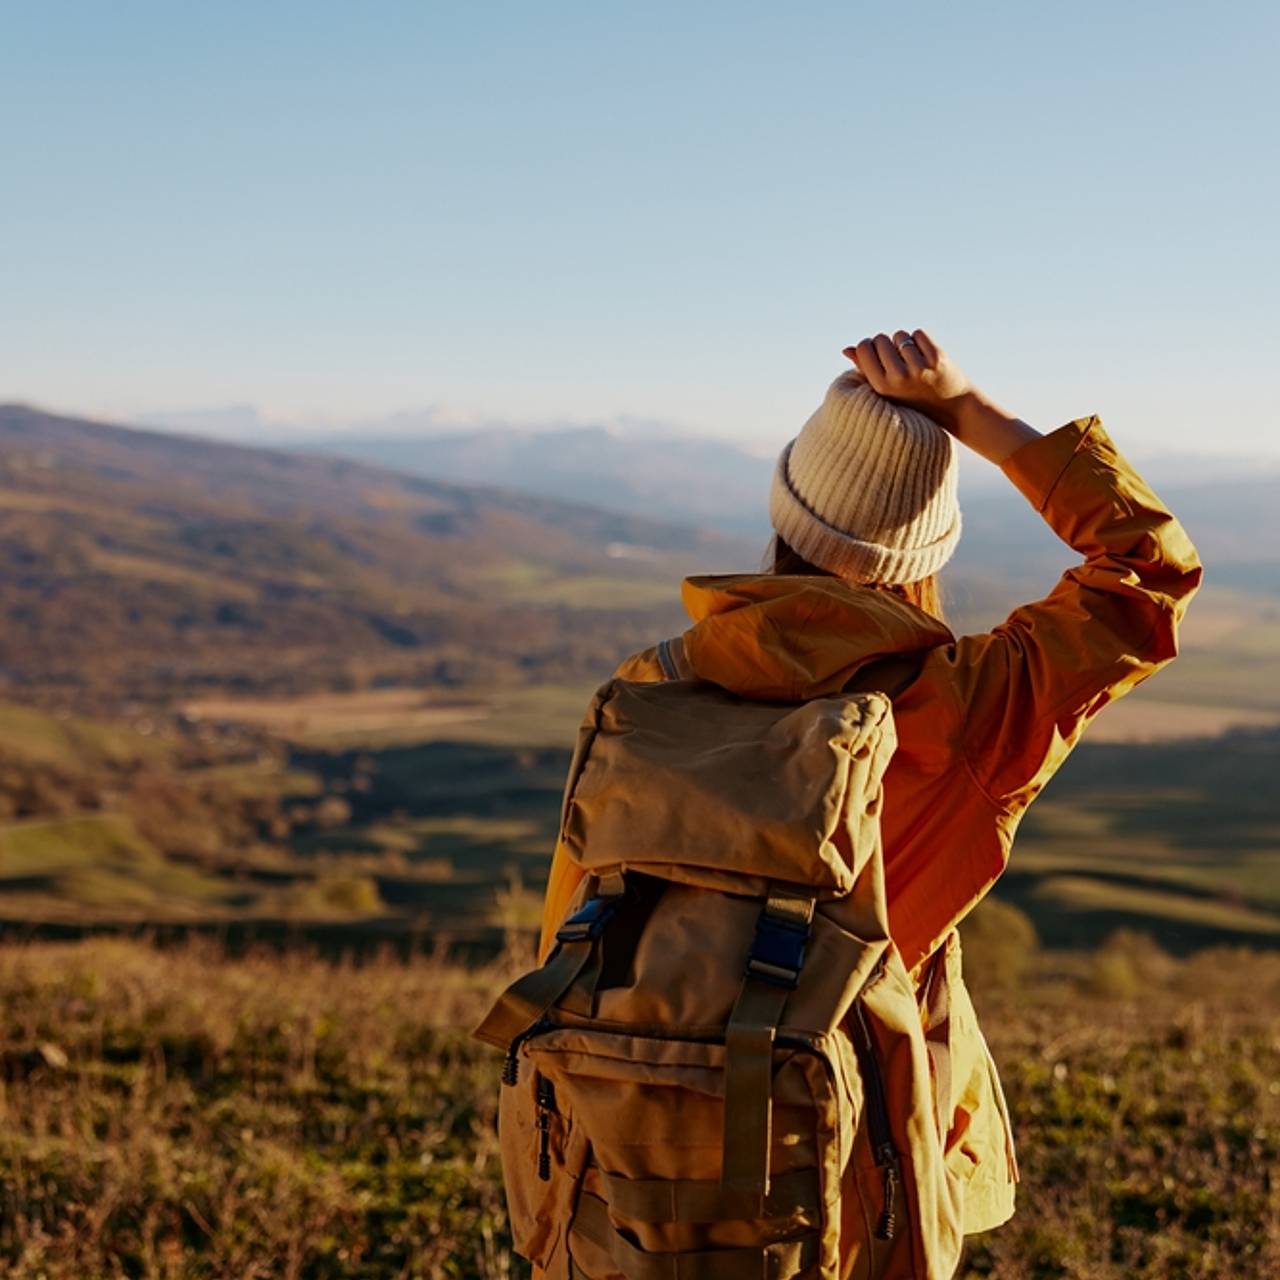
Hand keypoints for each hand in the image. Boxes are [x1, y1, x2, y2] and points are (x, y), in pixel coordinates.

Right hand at [842, 330, 976, 434]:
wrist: (953, 409)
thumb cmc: (913, 400)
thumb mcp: (886, 390)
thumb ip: (865, 369)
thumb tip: (846, 349)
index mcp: (881, 387)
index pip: (864, 348)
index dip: (868, 345)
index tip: (874, 350)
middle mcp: (899, 378)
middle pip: (881, 339)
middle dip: (886, 343)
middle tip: (896, 358)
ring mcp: (919, 368)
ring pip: (900, 335)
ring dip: (904, 342)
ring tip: (911, 360)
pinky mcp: (937, 358)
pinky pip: (918, 334)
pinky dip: (920, 341)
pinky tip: (924, 356)